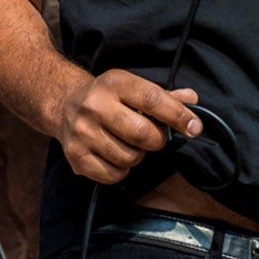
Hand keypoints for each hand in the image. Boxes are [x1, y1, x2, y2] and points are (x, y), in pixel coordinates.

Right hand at [52, 69, 200, 184]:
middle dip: (156, 140)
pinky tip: (114, 154)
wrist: (64, 105)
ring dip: (137, 155)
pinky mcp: (76, 156)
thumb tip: (192, 100)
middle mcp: (95, 105)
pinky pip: (114, 175)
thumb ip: (164, 96)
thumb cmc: (108, 97)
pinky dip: (121, 169)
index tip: (194, 128)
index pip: (153, 100)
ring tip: (127, 143)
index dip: (178, 116)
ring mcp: (83, 132)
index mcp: (114, 83)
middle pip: (143, 134)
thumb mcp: (132, 87)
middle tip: (151, 136)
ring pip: (130, 158)